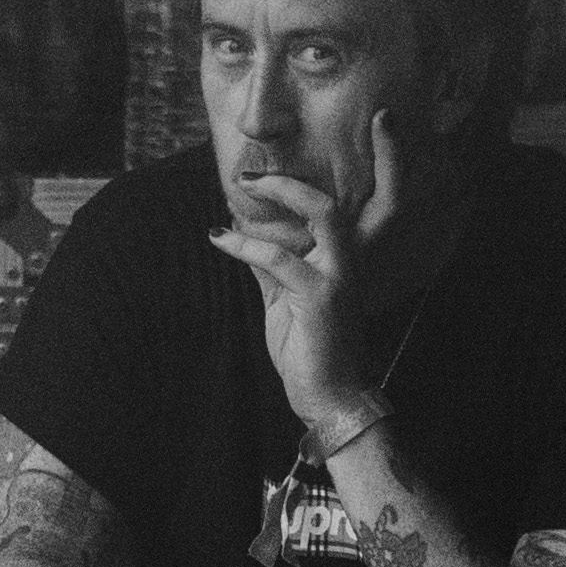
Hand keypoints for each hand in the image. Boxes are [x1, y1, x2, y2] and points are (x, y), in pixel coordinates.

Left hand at [214, 105, 405, 430]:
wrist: (329, 397)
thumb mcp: (283, 301)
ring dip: (274, 196)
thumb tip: (242, 232)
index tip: (267, 169)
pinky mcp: (321, 295)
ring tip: (239, 188)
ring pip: (317, 215)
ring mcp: (337, 276)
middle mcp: (345, 263)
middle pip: (329, 204)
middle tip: (249, 172)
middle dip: (292, 179)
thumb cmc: (309, 349)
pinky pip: (279, 257)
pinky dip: (245, 244)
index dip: (305, 184)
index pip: (328, 212)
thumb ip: (270, 266)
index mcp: (338, 261)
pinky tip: (220, 239)